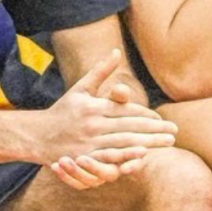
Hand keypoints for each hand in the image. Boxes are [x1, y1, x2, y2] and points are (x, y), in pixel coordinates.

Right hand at [32, 50, 177, 183]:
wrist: (36, 135)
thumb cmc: (63, 111)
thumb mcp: (80, 89)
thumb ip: (101, 72)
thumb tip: (116, 52)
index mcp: (93, 106)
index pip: (127, 111)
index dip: (147, 116)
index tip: (163, 120)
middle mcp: (92, 124)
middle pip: (130, 127)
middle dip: (155, 130)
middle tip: (174, 131)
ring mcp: (88, 142)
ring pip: (124, 142)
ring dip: (149, 144)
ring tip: (168, 143)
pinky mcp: (85, 158)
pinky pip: (110, 158)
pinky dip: (128, 158)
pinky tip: (143, 158)